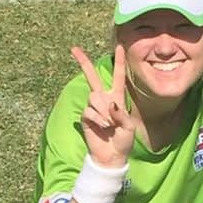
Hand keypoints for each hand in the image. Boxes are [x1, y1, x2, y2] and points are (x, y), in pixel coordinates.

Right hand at [71, 45, 134, 167]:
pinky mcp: (85, 117)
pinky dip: (98, 119)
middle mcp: (104, 99)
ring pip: (94, 97)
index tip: (119, 46)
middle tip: (73, 49)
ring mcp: (93, 107)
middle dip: (83, 62)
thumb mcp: (129, 127)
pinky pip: (89, 111)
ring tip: (109, 125)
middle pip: (92, 77)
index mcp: (117, 98)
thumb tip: (110, 104)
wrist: (111, 156)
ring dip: (103, 111)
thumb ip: (121, 114)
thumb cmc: (123, 141)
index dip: (119, 61)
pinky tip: (103, 128)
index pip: (118, 76)